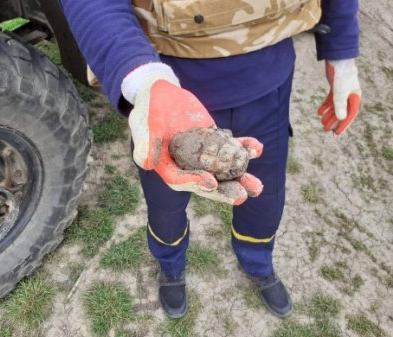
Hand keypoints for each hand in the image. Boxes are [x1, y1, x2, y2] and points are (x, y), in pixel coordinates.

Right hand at [122, 63, 262, 204]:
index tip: (212, 183)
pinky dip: (242, 148)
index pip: (180, 180)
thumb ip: (145, 143)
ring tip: (256, 186)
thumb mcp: (143, 123)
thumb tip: (147, 163)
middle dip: (223, 191)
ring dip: (239, 177)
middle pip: (205, 182)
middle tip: (241, 196)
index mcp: (166, 165)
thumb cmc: (149, 107)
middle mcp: (185, 164)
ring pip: (221, 169)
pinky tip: (257, 148)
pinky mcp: (212, 140)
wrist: (160, 92)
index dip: (195, 182)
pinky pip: (228, 147)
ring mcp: (201, 154)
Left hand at [318, 59, 361, 134]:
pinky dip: (325, 106)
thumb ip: (340, 105)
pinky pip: (330, 100)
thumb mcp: (340, 93)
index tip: (336, 133)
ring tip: (322, 122)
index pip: (349, 115)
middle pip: (341, 112)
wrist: (338, 60)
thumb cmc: (342, 76)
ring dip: (329, 115)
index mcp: (355, 98)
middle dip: (334, 121)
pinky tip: (319, 112)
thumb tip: (341, 118)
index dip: (343, 125)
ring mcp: (342, 92)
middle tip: (326, 130)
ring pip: (335, 106)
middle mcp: (349, 96)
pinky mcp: (335, 88)